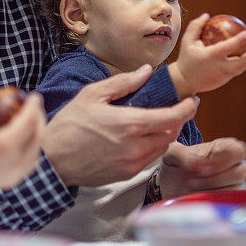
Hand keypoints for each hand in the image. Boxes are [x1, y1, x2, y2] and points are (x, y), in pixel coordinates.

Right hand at [0, 85, 45, 208]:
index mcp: (8, 145)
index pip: (30, 121)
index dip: (34, 106)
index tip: (34, 96)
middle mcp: (16, 161)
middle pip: (38, 136)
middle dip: (39, 119)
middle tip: (34, 108)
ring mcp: (15, 174)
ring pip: (36, 152)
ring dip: (37, 135)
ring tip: (30, 123)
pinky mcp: (10, 181)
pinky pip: (30, 164)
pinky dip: (32, 151)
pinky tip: (24, 143)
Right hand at [42, 65, 198, 187]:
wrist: (52, 159)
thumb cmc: (69, 124)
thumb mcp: (93, 94)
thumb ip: (124, 82)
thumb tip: (146, 71)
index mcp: (130, 124)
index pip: (172, 117)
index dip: (188, 108)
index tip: (193, 100)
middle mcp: (135, 146)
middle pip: (172, 133)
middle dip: (178, 120)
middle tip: (176, 107)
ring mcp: (132, 163)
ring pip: (162, 148)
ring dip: (166, 134)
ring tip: (159, 120)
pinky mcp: (126, 174)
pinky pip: (149, 159)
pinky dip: (153, 146)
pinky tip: (142, 136)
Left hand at [158, 138, 245, 199]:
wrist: (169, 186)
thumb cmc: (174, 165)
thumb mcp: (172, 154)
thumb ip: (182, 153)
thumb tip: (194, 162)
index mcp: (223, 148)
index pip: (238, 150)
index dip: (222, 159)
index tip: (199, 166)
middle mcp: (234, 165)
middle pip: (240, 172)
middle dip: (215, 177)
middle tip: (193, 178)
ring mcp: (234, 184)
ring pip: (235, 189)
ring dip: (211, 189)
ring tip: (191, 186)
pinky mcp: (230, 201)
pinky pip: (230, 203)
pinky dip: (211, 201)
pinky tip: (197, 196)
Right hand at [168, 14, 245, 96]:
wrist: (183, 81)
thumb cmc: (186, 58)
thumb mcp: (187, 41)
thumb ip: (196, 27)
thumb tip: (207, 15)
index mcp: (211, 57)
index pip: (229, 47)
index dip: (240, 40)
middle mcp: (219, 68)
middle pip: (241, 64)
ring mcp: (222, 77)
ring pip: (240, 69)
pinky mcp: (223, 82)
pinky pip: (234, 71)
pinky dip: (240, 63)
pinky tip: (243, 55)